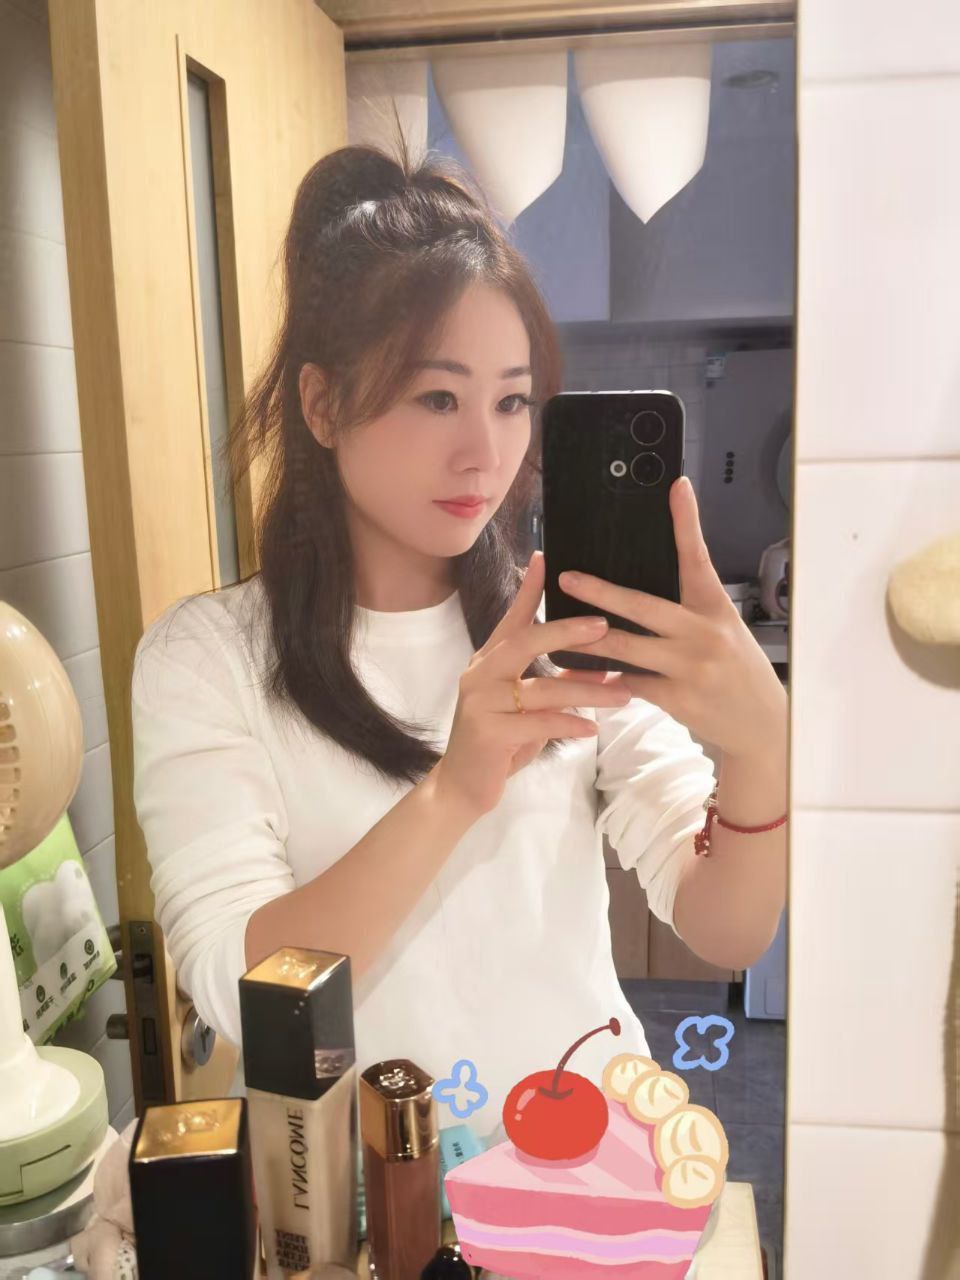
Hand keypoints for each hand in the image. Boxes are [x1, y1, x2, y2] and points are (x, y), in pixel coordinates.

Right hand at [431, 550, 631, 819]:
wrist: (463, 787)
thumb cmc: (501, 742)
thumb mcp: (533, 709)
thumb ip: (560, 684)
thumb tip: (602, 667)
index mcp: (490, 660)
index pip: (513, 617)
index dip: (530, 587)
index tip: (546, 556)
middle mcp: (481, 673)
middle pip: (526, 640)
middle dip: (568, 631)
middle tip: (606, 626)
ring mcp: (481, 702)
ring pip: (541, 688)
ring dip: (587, 691)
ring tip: (623, 694)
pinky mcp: (488, 732)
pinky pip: (538, 723)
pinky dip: (569, 724)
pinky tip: (593, 728)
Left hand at [561, 477, 786, 759]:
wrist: (760, 724)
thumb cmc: (736, 670)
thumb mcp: (722, 630)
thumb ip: (688, 610)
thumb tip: (639, 594)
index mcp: (715, 607)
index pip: (698, 558)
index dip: (687, 522)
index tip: (676, 487)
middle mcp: (704, 633)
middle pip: (644, 605)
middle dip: (601, 592)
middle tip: (568, 578)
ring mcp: (690, 666)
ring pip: (627, 647)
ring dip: (589, 639)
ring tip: (558, 629)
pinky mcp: (678, 698)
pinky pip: (629, 683)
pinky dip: (604, 679)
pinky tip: (580, 676)